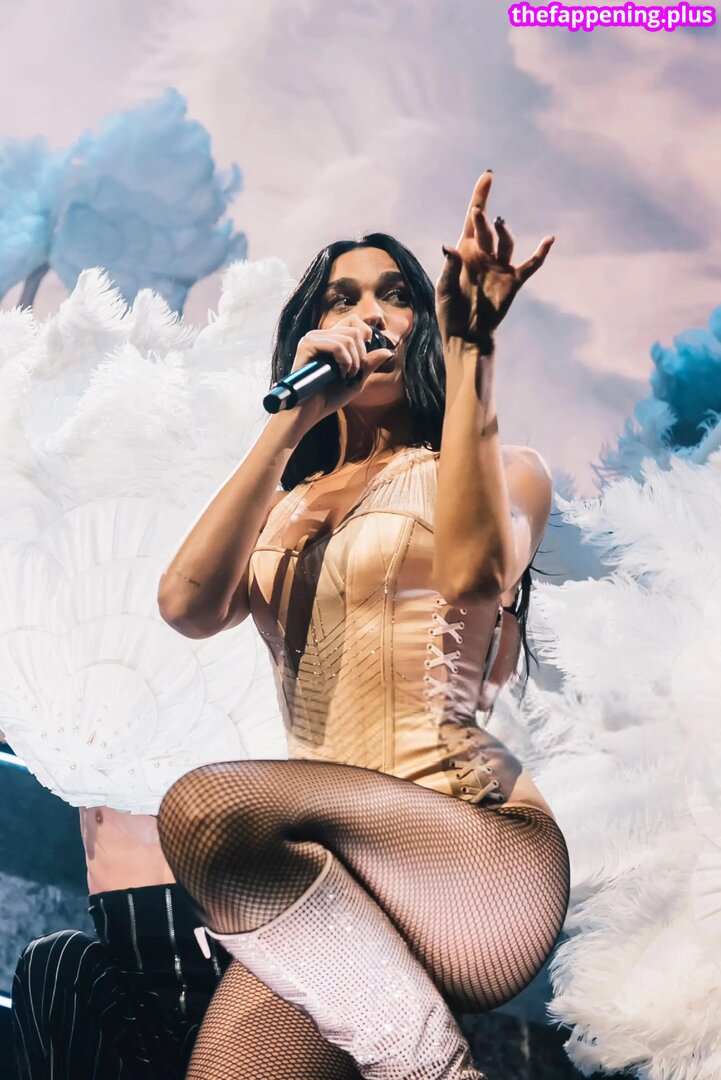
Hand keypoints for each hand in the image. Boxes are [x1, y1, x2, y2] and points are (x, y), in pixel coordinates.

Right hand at [289, 314, 393, 425]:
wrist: (308, 412)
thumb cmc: (328, 398)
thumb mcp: (356, 380)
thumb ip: (369, 364)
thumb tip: (388, 351)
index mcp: (330, 339)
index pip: (354, 322)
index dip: (366, 336)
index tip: (364, 359)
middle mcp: (320, 335)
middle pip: (355, 329)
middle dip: (362, 353)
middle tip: (354, 373)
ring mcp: (312, 338)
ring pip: (348, 337)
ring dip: (354, 360)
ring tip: (347, 376)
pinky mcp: (307, 345)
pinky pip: (337, 345)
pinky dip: (345, 361)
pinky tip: (341, 374)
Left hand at [436, 171, 553, 346]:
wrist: (466, 336)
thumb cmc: (451, 312)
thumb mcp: (444, 289)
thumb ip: (449, 268)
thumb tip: (448, 246)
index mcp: (465, 252)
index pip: (473, 219)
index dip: (480, 197)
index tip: (488, 176)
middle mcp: (484, 255)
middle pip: (487, 228)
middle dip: (482, 217)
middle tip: (478, 211)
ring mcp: (500, 267)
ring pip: (506, 242)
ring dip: (504, 232)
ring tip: (500, 224)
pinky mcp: (513, 282)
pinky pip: (530, 265)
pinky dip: (541, 253)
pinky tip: (549, 240)